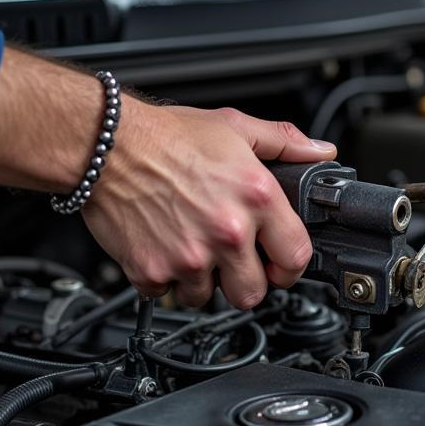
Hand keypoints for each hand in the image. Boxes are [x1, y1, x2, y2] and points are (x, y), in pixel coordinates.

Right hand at [84, 103, 335, 305]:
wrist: (105, 143)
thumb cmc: (166, 136)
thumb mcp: (234, 126)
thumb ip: (283, 141)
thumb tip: (319, 151)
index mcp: (256, 198)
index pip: (295, 258)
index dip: (288, 265)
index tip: (276, 263)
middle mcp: (226, 232)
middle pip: (253, 294)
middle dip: (244, 282)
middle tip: (231, 262)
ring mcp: (189, 256)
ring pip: (208, 298)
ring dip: (202, 281)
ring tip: (192, 247)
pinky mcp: (151, 270)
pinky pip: (166, 293)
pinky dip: (164, 278)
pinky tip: (163, 247)